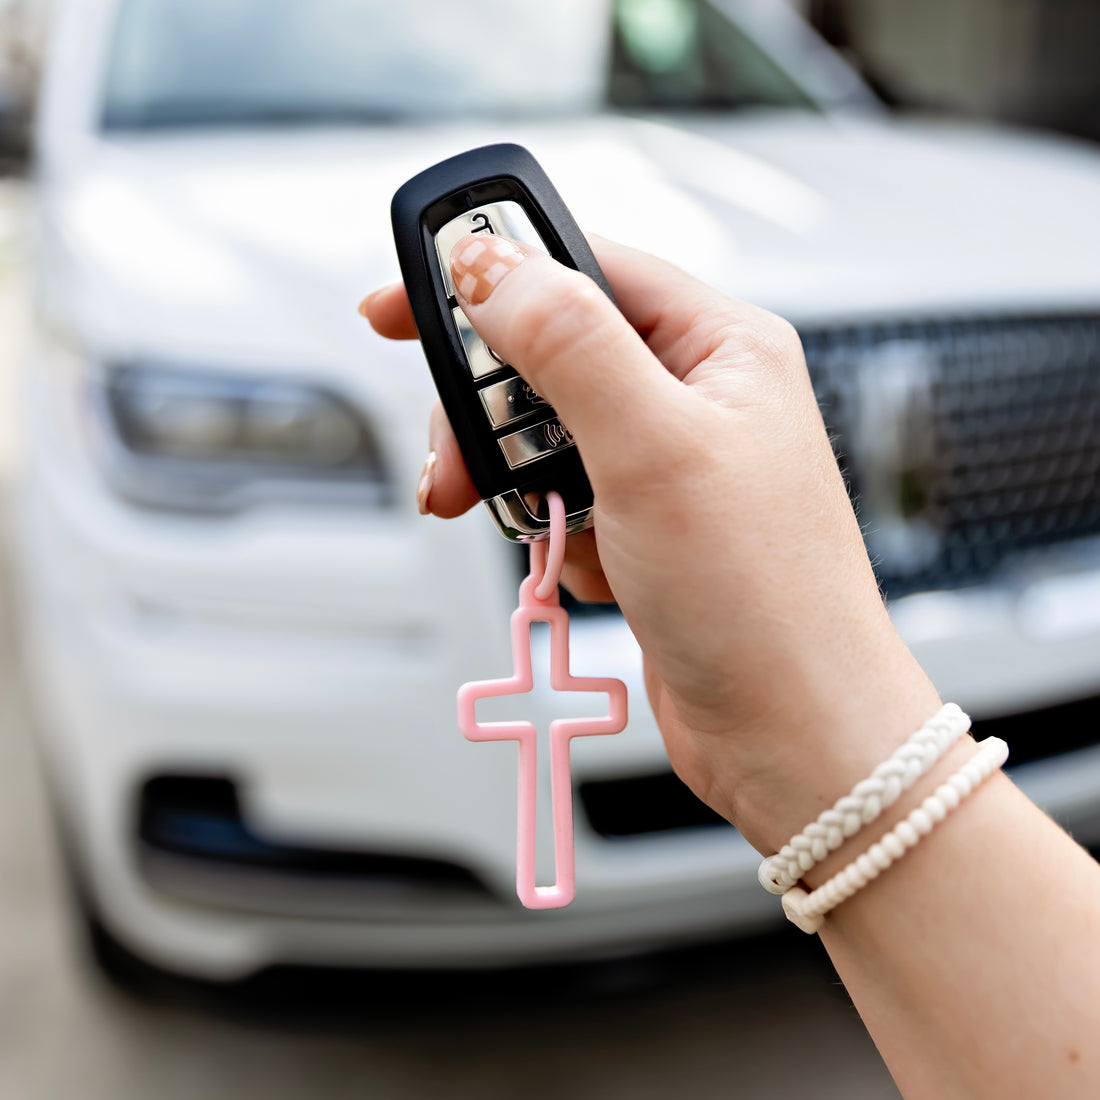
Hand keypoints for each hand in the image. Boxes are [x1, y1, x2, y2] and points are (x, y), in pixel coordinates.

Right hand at [360, 234, 940, 852]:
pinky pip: (563, 501)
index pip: (583, 268)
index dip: (489, 276)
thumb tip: (488, 263)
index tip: (402, 306)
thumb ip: (567, 343)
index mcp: (719, 346)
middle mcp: (698, 396)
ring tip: (523, 528)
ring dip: (516, 481)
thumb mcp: (653, 448)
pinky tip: (583, 568)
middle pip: (550, 357)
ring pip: (546, 435)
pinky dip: (552, 534)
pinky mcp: (647, 527)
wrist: (791, 734)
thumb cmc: (763, 598)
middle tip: (456, 461)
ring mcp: (671, 466)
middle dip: (490, 412)